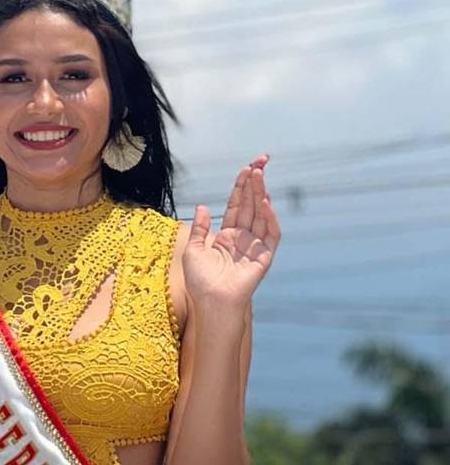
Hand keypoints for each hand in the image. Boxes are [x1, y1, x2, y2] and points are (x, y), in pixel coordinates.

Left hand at [183, 155, 281, 310]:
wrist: (211, 301)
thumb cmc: (200, 280)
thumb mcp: (193, 249)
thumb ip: (200, 228)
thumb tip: (202, 207)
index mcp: (226, 236)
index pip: (236, 206)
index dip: (241, 188)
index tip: (245, 169)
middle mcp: (243, 238)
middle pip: (250, 206)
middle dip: (254, 185)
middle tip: (258, 164)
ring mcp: (255, 246)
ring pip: (261, 215)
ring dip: (261, 194)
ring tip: (259, 175)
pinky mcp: (265, 257)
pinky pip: (270, 234)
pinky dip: (269, 218)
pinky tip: (265, 202)